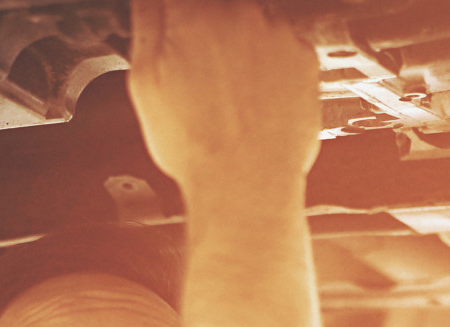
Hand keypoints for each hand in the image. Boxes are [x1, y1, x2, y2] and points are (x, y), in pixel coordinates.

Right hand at [127, 0, 321, 199]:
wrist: (245, 185)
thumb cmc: (193, 145)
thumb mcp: (145, 82)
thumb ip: (147, 23)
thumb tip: (152, 0)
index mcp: (192, 11)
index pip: (180, 1)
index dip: (176, 19)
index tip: (175, 35)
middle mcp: (239, 9)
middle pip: (218, 6)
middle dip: (207, 33)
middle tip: (198, 79)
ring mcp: (276, 31)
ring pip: (252, 25)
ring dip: (239, 49)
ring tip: (227, 99)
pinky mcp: (303, 56)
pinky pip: (281, 50)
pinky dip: (269, 69)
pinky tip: (252, 104)